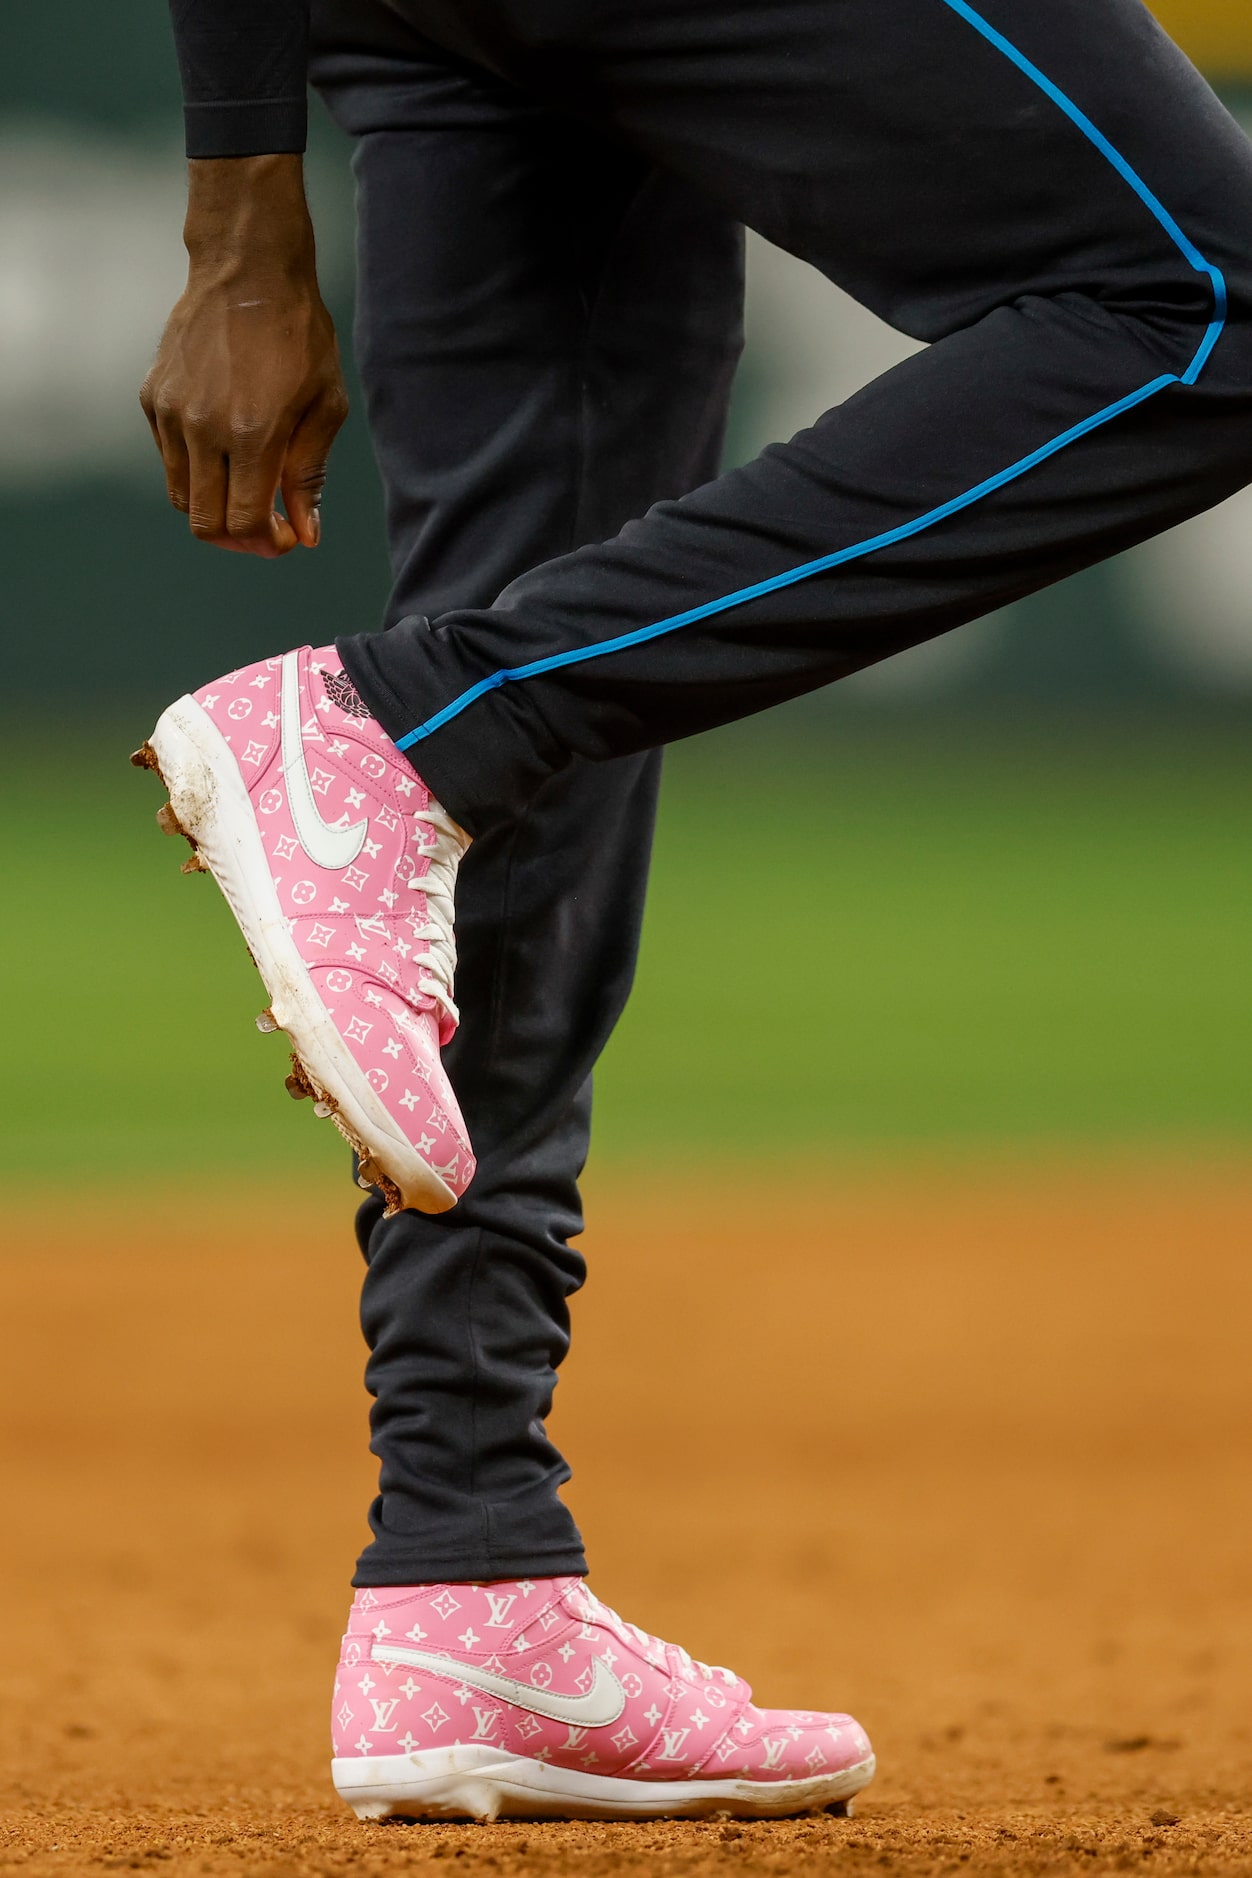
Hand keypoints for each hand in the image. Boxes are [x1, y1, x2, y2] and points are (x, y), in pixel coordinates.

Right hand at [140, 155, 348, 557]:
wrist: (247, 273)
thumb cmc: (298, 337)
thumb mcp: (324, 406)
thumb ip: (309, 474)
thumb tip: (305, 534)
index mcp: (252, 434)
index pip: (242, 523)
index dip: (265, 543)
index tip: (285, 536)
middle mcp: (203, 429)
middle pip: (204, 522)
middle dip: (238, 538)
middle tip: (266, 525)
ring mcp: (171, 414)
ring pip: (181, 497)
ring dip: (215, 506)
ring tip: (248, 487)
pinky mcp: (153, 399)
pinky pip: (170, 459)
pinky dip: (196, 470)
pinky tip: (225, 449)